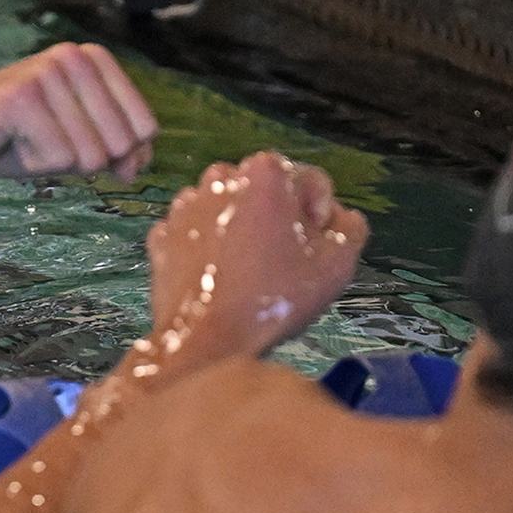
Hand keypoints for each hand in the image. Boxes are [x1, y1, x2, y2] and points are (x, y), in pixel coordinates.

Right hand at [0, 42, 157, 180]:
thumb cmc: (8, 140)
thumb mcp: (73, 146)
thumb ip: (116, 150)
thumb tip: (141, 165)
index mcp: (93, 59)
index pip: (146, 127)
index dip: (119, 155)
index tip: (76, 146)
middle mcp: (74, 57)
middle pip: (122, 143)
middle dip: (84, 161)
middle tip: (41, 142)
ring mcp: (47, 72)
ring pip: (90, 155)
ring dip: (55, 163)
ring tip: (22, 140)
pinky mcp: (23, 96)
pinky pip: (58, 159)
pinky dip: (33, 165)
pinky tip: (7, 141)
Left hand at [144, 151, 367, 362]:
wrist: (206, 341)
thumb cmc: (274, 299)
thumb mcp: (337, 263)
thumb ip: (349, 226)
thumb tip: (338, 217)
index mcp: (265, 171)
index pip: (312, 183)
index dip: (321, 220)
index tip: (311, 252)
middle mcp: (222, 175)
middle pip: (269, 192)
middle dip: (281, 220)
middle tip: (283, 263)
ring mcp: (185, 203)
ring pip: (233, 210)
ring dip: (245, 231)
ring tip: (250, 273)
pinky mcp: (163, 232)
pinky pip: (200, 232)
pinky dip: (211, 247)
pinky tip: (221, 278)